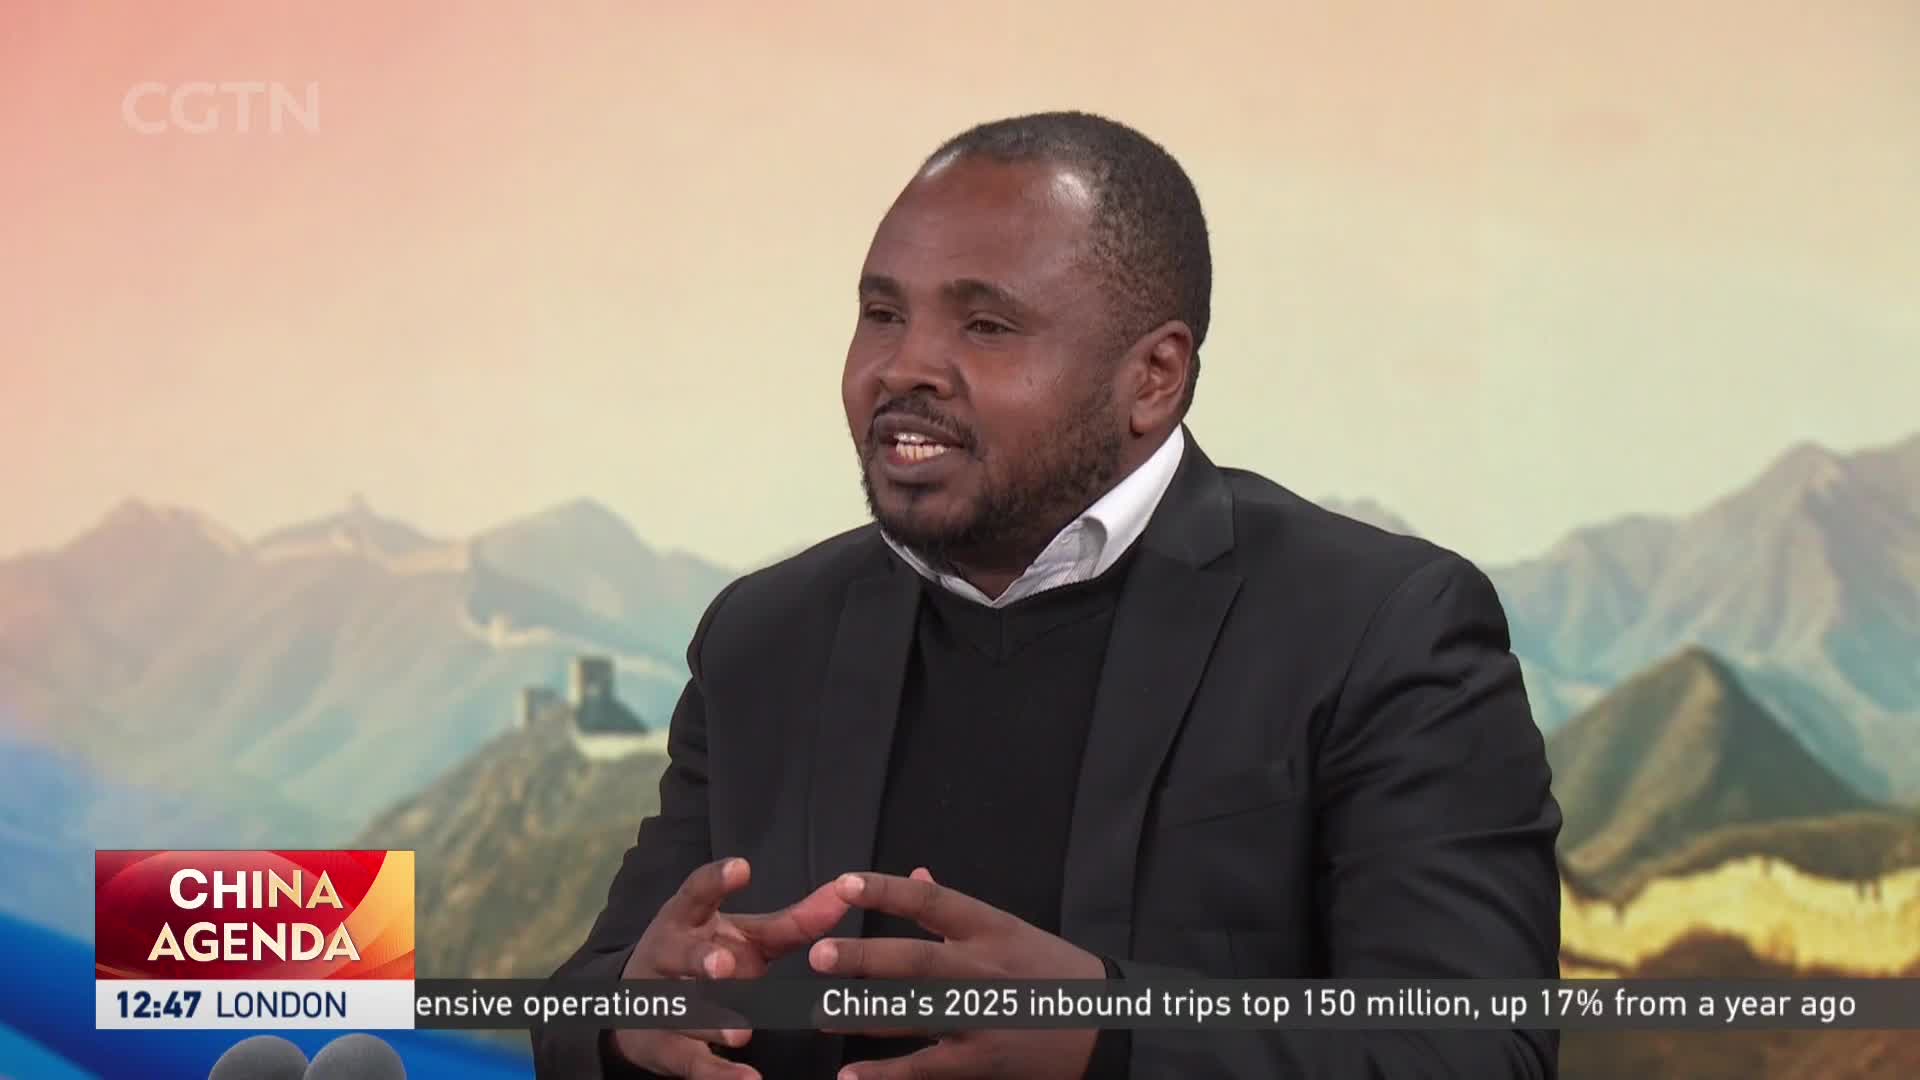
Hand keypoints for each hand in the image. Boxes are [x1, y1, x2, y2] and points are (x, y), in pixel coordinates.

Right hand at [611, 857, 847, 1078]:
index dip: (716, 880)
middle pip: (682, 955)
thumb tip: (843, 895)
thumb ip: (792, 922)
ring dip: (711, 1022)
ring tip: (741, 1034)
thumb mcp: (743, 937)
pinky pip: (689, 1060)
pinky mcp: (662, 1045)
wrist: (636, 1006)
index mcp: (686, 918)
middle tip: (725, 967)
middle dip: (701, 960)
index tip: (742, 868)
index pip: (696, 892)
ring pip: (683, 1012)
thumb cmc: (706, 957)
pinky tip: (748, 1079)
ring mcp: (658, 1002)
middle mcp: (666, 954)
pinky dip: (718, 1073)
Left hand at [810, 869, 1105, 1079]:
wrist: (1104, 1023)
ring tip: (819, 1013)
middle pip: (917, 961)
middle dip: (866, 959)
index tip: (843, 884)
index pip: (932, 902)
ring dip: (863, 1014)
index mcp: (989, 927)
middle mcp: (983, 968)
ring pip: (915, 1014)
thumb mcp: (1010, 929)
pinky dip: (886, 1075)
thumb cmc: (1050, 970)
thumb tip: (913, 875)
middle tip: (818, 955)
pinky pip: (926, 1068)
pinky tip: (849, 1077)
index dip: (887, 891)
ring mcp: (981, 1017)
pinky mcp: (980, 1060)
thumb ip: (953, 908)